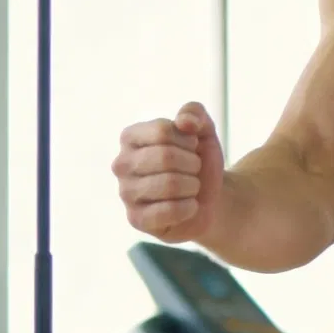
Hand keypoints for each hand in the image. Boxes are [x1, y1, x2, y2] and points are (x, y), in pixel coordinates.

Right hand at [113, 104, 224, 243]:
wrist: (212, 199)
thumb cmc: (199, 161)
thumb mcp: (203, 130)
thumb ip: (194, 113)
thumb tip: (184, 122)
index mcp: (130, 137)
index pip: (162, 130)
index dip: (188, 139)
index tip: (192, 147)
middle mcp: (121, 164)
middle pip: (165, 157)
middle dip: (192, 164)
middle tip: (194, 170)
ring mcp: (125, 193)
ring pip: (169, 184)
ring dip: (192, 185)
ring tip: (191, 187)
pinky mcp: (135, 219)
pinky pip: (168, 211)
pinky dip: (189, 208)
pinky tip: (190, 207)